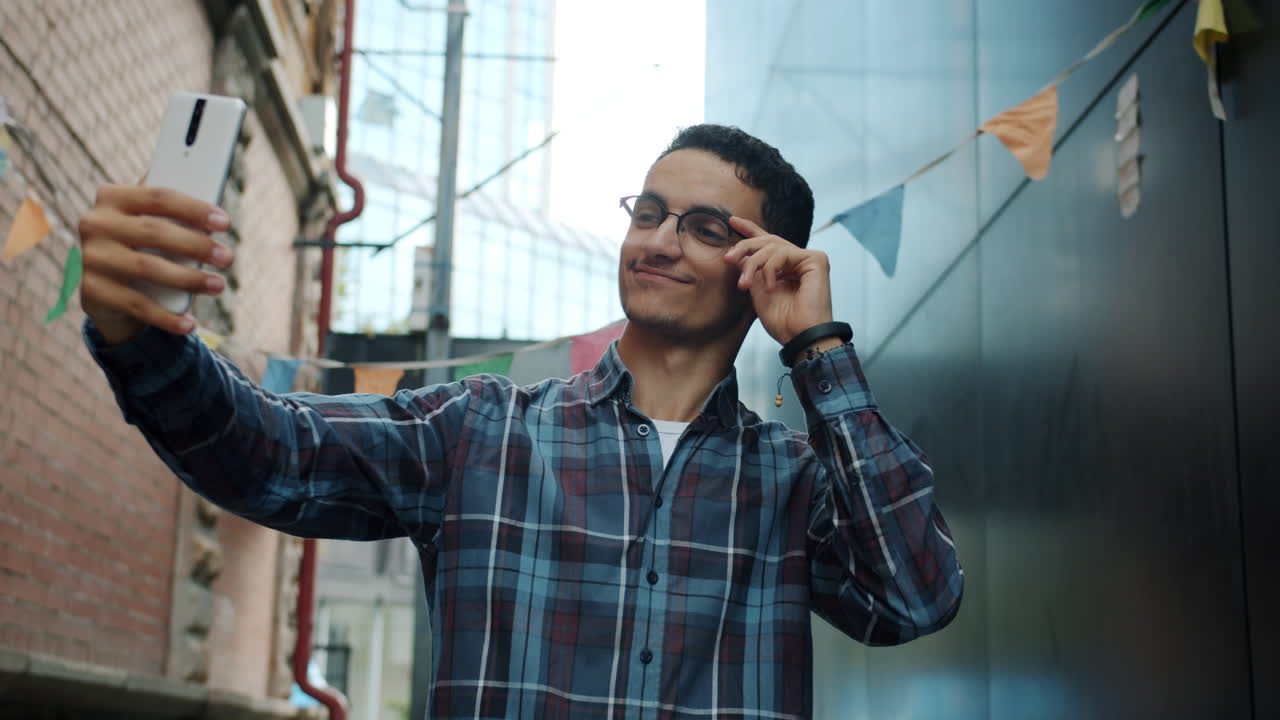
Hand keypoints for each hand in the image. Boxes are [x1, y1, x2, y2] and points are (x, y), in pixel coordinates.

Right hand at [78, 185, 233, 343]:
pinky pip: (136, 305)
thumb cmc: (141, 246)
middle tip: (227, 258)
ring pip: (148, 268)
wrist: (104, 286)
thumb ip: (172, 212)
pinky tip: (190, 324)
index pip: (159, 198)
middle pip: (155, 232)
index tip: (226, 224)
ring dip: (189, 279)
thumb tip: (214, 210)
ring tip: (218, 285)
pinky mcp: (92, 290)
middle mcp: (96, 224)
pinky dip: (167, 317)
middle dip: (197, 246)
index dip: (195, 210)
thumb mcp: (150, 223)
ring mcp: (92, 257)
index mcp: (113, 197)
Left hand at [723, 216, 833, 345]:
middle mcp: (798, 260)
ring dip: (753, 264)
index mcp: (786, 267)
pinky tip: (770, 287)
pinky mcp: (816, 260)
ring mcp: (809, 259)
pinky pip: (783, 253)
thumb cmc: (782, 320)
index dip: (749, 230)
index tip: (731, 220)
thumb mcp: (757, 290)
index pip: (767, 243)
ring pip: (772, 246)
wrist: (799, 336)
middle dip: (745, 247)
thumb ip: (750, 269)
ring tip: (745, 284)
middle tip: (728, 258)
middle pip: (767, 241)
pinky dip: (771, 268)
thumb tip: (737, 253)